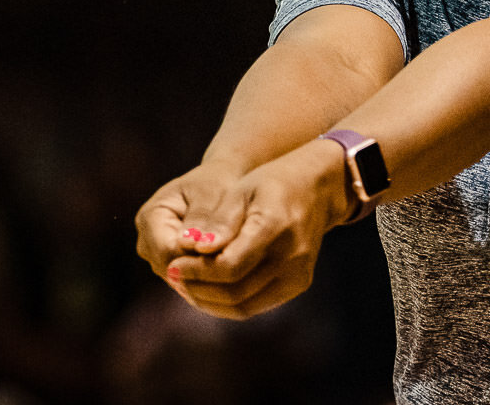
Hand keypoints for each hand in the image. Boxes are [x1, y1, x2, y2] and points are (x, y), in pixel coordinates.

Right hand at [134, 162, 247, 307]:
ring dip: (209, 278)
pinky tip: (235, 275)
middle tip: (242, 268)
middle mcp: (147, 241)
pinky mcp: (172, 266)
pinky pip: (190, 282)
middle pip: (173, 271)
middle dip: (205, 272)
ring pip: (182, 280)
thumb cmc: (219, 182)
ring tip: (241, 270)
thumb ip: (203, 218)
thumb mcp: (213, 193)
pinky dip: (211, 280)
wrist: (222, 184)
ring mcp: (157, 257)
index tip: (233, 255)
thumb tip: (194, 248)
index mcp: (150, 217)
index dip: (199, 260)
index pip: (168, 252)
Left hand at [165, 140, 354, 319]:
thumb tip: (193, 248)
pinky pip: (255, 305)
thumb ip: (219, 221)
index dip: (195, 272)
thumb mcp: (243, 189)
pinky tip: (208, 288)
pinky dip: (227, 303)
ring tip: (185, 284)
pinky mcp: (298, 285)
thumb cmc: (273, 183)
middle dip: (197, 288)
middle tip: (173, 276)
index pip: (229, 266)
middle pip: (234, 291)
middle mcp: (292, 256)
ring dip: (208, 301)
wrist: (318, 188)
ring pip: (243, 306)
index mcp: (275, 227)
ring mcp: (298, 274)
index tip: (171, 265)